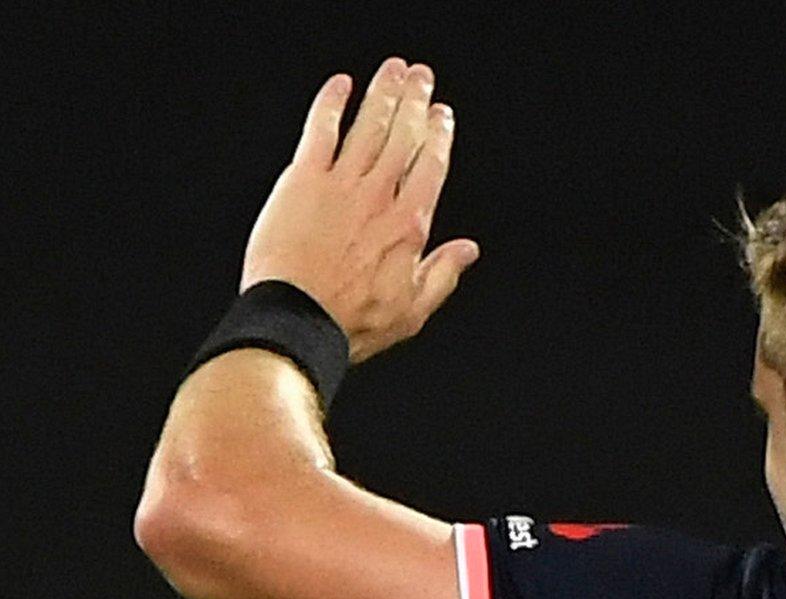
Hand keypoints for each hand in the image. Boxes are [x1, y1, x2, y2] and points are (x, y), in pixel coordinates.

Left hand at [241, 58, 479, 362]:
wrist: (298, 318)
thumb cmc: (351, 321)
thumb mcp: (413, 308)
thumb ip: (443, 273)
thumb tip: (468, 250)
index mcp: (409, 224)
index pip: (431, 166)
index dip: (438, 135)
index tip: (442, 114)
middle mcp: (379, 196)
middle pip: (403, 136)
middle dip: (414, 101)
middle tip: (421, 76)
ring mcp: (341, 184)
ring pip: (369, 127)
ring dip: (383, 93)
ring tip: (394, 70)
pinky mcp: (303, 181)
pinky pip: (320, 131)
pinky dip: (331, 105)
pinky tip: (341, 86)